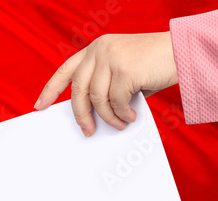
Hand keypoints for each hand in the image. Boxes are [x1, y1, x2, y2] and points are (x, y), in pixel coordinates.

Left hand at [34, 32, 177, 136]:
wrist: (181, 52)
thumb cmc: (151, 66)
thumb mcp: (121, 73)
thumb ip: (104, 87)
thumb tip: (89, 116)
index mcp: (94, 49)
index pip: (65, 71)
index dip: (50, 89)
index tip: (39, 106)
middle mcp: (99, 50)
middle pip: (78, 89)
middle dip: (80, 114)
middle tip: (86, 131)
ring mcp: (111, 57)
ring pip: (97, 98)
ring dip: (107, 117)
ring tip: (118, 125)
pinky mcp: (125, 69)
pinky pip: (116, 101)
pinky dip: (122, 113)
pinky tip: (130, 116)